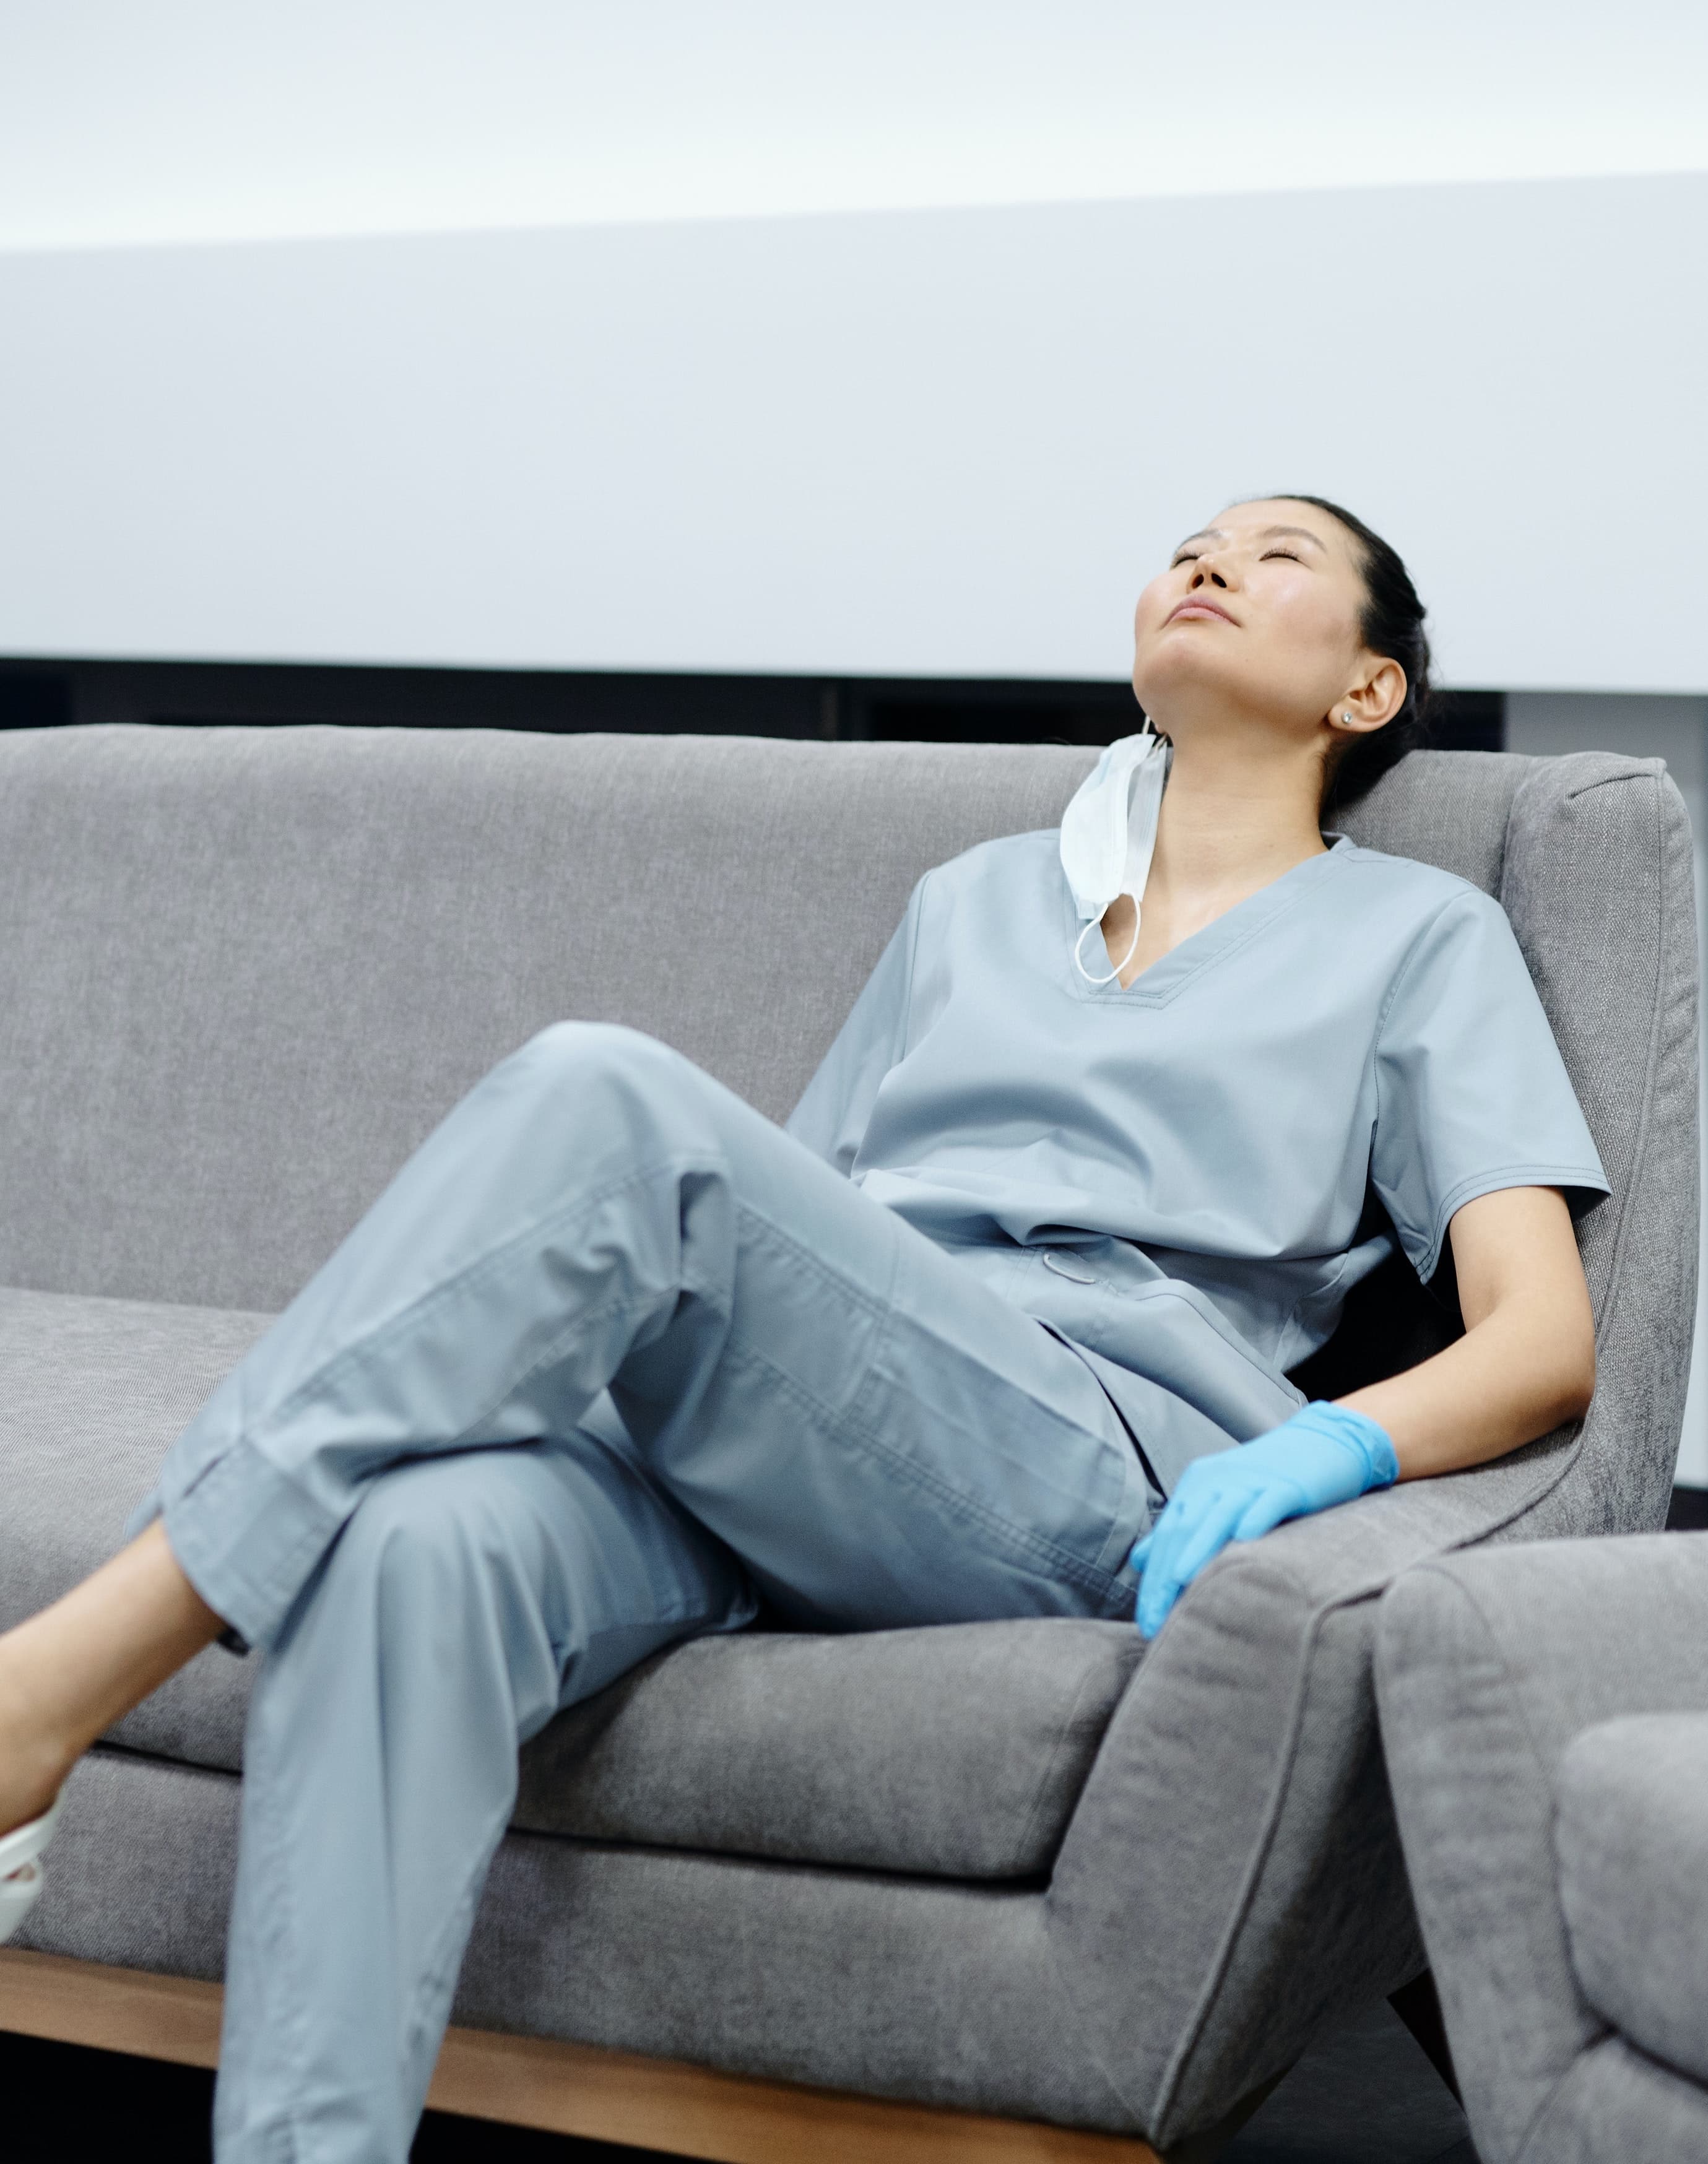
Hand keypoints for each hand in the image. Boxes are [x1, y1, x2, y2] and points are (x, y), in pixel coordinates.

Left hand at [1130, 1401, 1397, 1638]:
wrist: (1326, 1441)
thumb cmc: (1270, 1480)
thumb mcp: (1220, 1499)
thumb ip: (1182, 1528)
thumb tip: (1141, 1560)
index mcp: (1198, 1486)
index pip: (1167, 1537)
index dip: (1154, 1580)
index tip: (1146, 1623)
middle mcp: (1219, 1481)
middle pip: (1184, 1529)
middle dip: (1165, 1577)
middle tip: (1155, 1621)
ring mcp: (1253, 1480)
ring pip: (1219, 1514)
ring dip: (1197, 1547)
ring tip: (1179, 1580)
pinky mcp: (1289, 1483)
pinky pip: (1269, 1500)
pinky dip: (1256, 1516)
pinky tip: (1246, 1536)